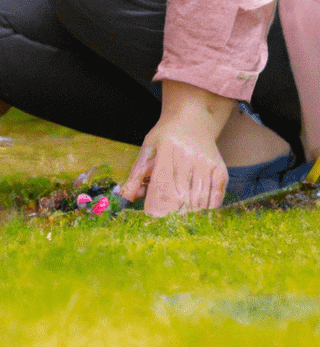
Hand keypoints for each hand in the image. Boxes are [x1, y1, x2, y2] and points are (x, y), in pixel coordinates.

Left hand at [120, 81, 235, 215]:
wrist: (192, 121)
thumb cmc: (165, 137)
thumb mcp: (147, 149)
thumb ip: (136, 174)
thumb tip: (125, 196)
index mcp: (168, 150)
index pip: (162, 186)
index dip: (156, 205)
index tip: (150, 216)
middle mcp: (190, 157)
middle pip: (181, 197)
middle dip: (171, 214)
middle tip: (164, 225)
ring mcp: (207, 165)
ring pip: (199, 201)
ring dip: (188, 215)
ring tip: (178, 222)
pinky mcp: (220, 171)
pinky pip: (215, 198)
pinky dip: (205, 210)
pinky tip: (196, 214)